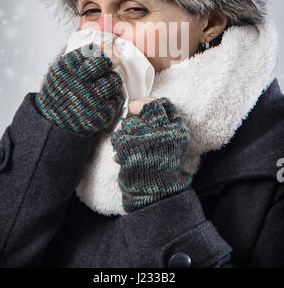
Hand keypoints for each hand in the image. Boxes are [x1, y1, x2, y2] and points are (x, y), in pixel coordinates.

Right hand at [34, 41, 124, 135]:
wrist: (54, 122)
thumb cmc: (60, 92)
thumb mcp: (59, 70)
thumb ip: (77, 57)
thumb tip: (102, 43)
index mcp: (66, 69)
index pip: (91, 50)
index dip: (102, 48)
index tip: (107, 49)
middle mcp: (77, 82)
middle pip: (104, 63)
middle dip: (112, 60)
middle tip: (116, 60)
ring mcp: (90, 99)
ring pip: (114, 80)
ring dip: (112, 79)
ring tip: (105, 83)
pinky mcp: (100, 113)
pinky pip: (117, 98)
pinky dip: (114, 96)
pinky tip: (104, 97)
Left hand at [111, 97, 191, 212]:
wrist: (156, 194)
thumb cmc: (162, 166)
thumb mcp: (174, 143)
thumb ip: (164, 124)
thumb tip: (141, 103)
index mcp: (177, 131)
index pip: (163, 105)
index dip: (151, 103)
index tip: (144, 107)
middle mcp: (164, 132)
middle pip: (146, 107)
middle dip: (137, 108)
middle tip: (133, 114)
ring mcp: (146, 138)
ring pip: (129, 121)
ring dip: (128, 130)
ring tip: (134, 144)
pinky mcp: (130, 146)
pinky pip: (119, 134)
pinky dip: (119, 142)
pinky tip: (126, 152)